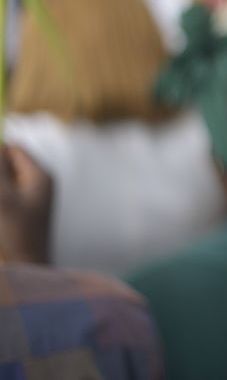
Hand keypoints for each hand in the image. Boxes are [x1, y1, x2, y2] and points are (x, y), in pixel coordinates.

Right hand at [0, 144, 52, 262]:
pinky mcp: (24, 208)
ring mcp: (33, 195)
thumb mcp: (2, 198)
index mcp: (39, 175)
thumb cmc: (16, 232)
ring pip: (6, 180)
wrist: (29, 265)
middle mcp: (39, 182)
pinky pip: (7, 193)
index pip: (14, 149)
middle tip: (1, 200)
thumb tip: (0, 144)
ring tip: (3, 208)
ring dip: (0, 186)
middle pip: (9, 163)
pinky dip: (1, 197)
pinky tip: (2, 212)